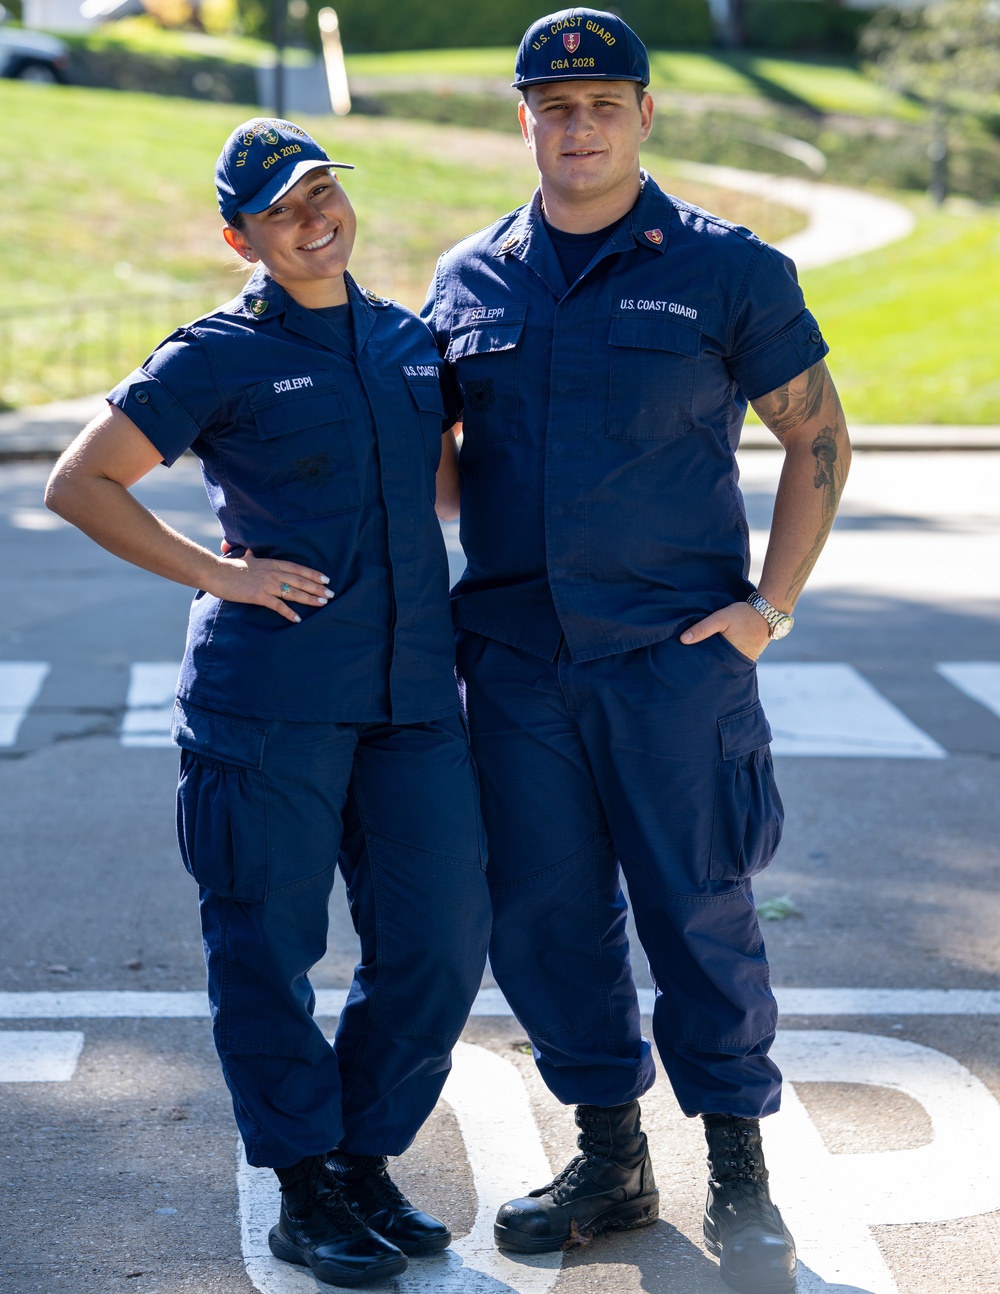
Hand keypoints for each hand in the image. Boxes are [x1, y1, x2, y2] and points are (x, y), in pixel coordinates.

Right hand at [209, 549, 332, 623]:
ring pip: (294, 592)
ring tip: (323, 604)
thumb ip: (251, 555)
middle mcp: (273, 573)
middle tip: (331, 594)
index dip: (313, 574)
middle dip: (318, 588)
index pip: (298, 568)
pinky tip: (298, 619)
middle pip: (300, 580)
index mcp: (272, 563)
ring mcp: (267, 584)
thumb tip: (250, 551)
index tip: (326, 579)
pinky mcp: (259, 596)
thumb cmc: (230, 567)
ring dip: (310, 599)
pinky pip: (278, 606)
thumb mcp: (246, 558)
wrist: (216, 573)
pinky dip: (289, 613)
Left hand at [680, 601, 770, 660]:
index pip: (710, 667)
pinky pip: (731, 656)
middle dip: (705, 663)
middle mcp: (738, 663)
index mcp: (731, 658)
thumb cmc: (745, 614)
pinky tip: (713, 647)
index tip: (685, 663)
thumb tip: (683, 639)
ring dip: (714, 657)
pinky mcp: (747, 653)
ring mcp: (744, 659)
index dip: (699, 666)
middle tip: (689, 661)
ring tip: (698, 655)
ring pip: (724, 661)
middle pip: (716, 666)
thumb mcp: (722, 618)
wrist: (769, 610)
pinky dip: (723, 653)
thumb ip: (703, 628)